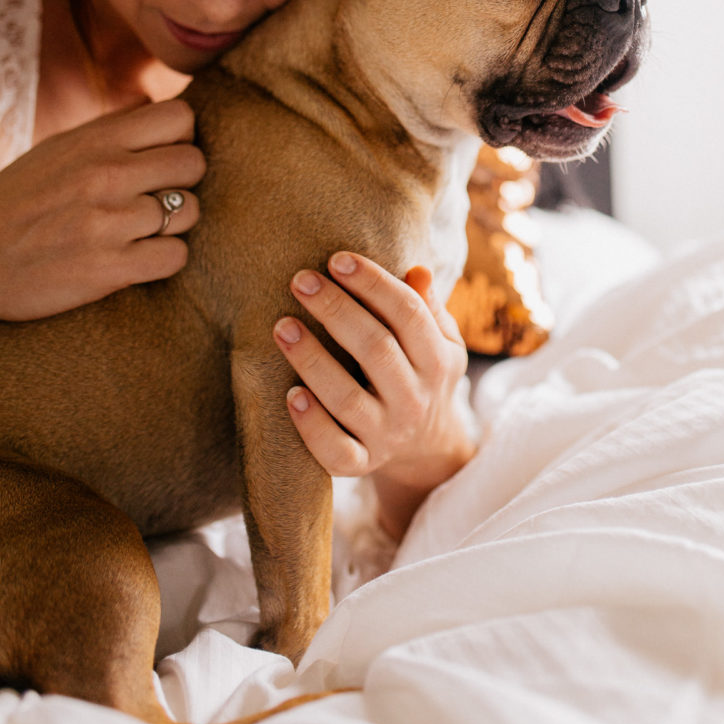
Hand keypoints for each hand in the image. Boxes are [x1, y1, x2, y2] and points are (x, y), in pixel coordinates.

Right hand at [0, 100, 204, 320]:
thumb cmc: (22, 200)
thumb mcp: (60, 148)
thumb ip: (112, 130)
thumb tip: (160, 108)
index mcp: (97, 141)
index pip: (180, 118)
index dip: (180, 139)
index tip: (160, 158)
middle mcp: (108, 175)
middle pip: (194, 163)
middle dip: (183, 181)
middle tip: (157, 196)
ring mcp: (111, 222)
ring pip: (191, 211)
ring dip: (174, 223)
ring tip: (144, 229)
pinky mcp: (111, 269)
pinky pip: (176, 256)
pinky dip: (165, 258)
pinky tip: (140, 257)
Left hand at [273, 252, 476, 540]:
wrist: (426, 450)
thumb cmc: (421, 375)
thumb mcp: (440, 342)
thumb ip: (427, 307)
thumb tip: (416, 270)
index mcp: (438, 361)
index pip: (409, 314)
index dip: (374, 283)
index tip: (337, 260)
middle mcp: (415, 399)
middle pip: (376, 349)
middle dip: (336, 310)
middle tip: (301, 280)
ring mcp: (387, 435)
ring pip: (347, 399)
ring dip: (311, 360)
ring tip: (282, 326)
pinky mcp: (360, 464)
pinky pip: (334, 450)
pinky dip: (311, 425)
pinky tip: (290, 395)